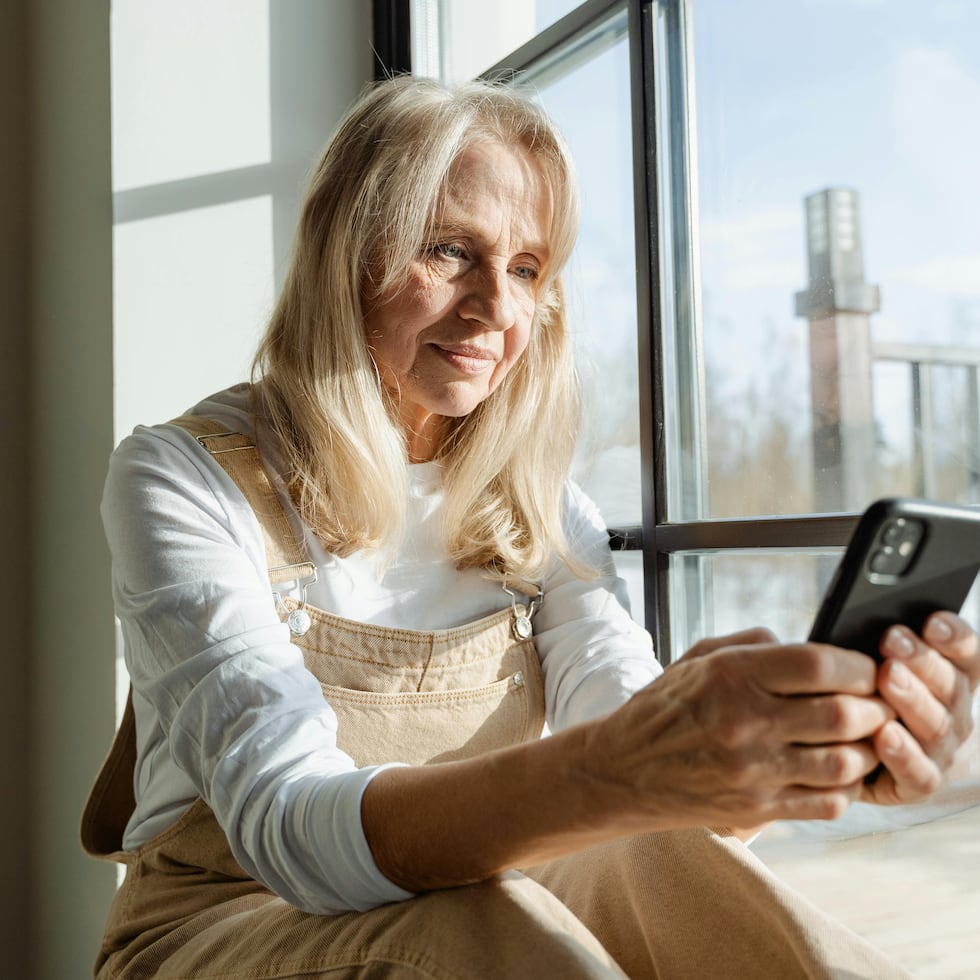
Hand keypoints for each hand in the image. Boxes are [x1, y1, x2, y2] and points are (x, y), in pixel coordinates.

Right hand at [582, 629, 893, 833]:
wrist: (623, 769)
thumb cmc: (664, 708)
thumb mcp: (699, 657)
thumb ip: (757, 645)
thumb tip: (812, 647)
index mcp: (731, 675)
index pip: (818, 664)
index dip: (857, 665)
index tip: (866, 669)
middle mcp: (744, 721)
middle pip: (841, 713)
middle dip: (873, 708)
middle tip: (878, 704)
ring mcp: (752, 770)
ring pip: (843, 762)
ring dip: (866, 750)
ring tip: (864, 739)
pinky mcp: (756, 809)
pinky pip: (826, 802)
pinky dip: (845, 787)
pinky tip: (837, 772)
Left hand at [863, 611, 979, 804]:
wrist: (873, 759)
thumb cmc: (871, 698)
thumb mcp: (879, 666)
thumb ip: (884, 649)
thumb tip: (863, 619)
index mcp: (953, 680)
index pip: (967, 656)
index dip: (955, 638)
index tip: (932, 621)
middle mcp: (955, 715)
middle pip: (950, 686)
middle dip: (922, 660)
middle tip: (893, 639)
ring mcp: (941, 751)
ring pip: (936, 726)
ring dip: (912, 699)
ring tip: (887, 677)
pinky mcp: (920, 783)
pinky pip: (918, 771)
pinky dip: (903, 753)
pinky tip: (884, 734)